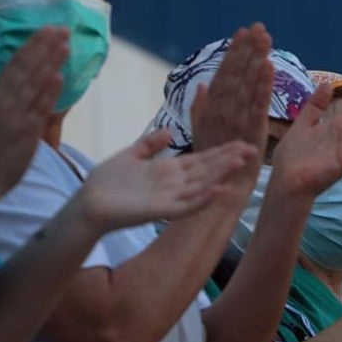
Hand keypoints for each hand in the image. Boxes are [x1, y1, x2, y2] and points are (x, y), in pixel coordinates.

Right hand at [0, 28, 67, 197]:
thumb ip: (6, 101)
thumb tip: (19, 84)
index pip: (15, 65)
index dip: (31, 46)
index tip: (46, 31)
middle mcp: (5, 101)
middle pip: (26, 67)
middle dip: (44, 46)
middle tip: (61, 28)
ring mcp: (15, 116)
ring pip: (34, 82)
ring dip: (50, 61)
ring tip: (64, 42)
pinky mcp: (26, 132)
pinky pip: (39, 108)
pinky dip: (49, 92)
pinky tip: (59, 75)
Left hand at [77, 131, 256, 231]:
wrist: (88, 203)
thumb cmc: (107, 182)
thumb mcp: (132, 155)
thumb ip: (151, 143)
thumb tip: (170, 130)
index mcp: (169, 171)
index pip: (201, 159)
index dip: (221, 151)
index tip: (242, 143)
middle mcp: (174, 184)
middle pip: (207, 170)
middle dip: (229, 160)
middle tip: (253, 149)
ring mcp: (169, 198)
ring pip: (201, 186)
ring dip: (221, 175)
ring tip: (240, 164)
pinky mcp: (160, 211)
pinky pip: (186, 206)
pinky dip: (202, 199)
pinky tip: (217, 190)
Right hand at [189, 23, 272, 152]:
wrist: (220, 191)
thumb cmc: (212, 163)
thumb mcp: (201, 131)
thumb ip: (201, 107)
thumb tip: (202, 85)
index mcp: (212, 108)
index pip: (224, 73)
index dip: (234, 52)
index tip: (243, 31)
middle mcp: (222, 110)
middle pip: (236, 73)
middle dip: (247, 49)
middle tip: (258, 26)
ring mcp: (236, 119)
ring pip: (246, 84)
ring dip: (256, 59)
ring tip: (265, 38)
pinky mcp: (251, 132)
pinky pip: (257, 105)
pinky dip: (263, 85)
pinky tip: (269, 66)